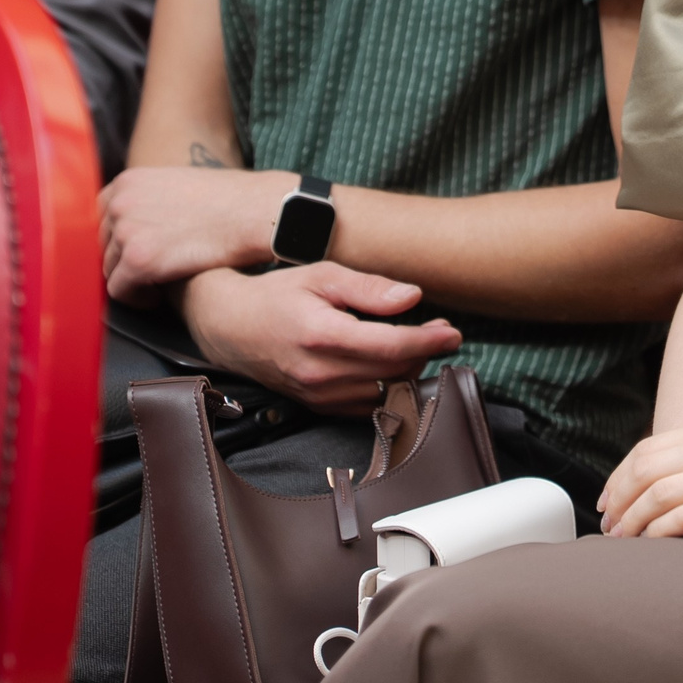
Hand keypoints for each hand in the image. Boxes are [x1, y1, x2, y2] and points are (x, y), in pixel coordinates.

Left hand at [101, 165, 290, 299]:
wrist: (253, 212)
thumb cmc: (227, 200)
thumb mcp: (177, 184)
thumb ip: (148, 199)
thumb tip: (135, 227)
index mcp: (128, 180)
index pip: (101, 216)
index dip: (119, 239)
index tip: (139, 252)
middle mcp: (120, 202)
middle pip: (103, 245)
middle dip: (125, 261)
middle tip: (154, 272)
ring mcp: (126, 231)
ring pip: (109, 270)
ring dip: (132, 280)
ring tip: (160, 284)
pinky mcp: (137, 260)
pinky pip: (120, 291)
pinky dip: (137, 298)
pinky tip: (159, 295)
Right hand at [181, 263, 463, 413]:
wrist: (230, 327)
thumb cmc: (277, 295)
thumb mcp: (322, 276)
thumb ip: (369, 288)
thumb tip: (412, 297)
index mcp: (322, 336)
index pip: (391, 347)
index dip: (429, 341)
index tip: (453, 333)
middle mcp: (321, 374)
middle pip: (393, 373)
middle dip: (425, 353)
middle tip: (440, 330)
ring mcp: (318, 396)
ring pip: (384, 393)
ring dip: (409, 372)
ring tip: (419, 344)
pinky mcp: (318, 407)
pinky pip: (367, 407)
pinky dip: (388, 389)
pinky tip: (395, 366)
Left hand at [596, 420, 682, 545]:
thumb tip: (657, 485)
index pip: (647, 449)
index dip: (619, 476)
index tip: (607, 501)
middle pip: (645, 469)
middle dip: (618, 499)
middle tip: (607, 525)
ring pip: (658, 494)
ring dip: (632, 519)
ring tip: (622, 540)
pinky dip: (658, 532)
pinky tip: (651, 545)